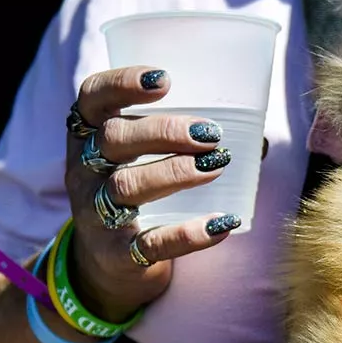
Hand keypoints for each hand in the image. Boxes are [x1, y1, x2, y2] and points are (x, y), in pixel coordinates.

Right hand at [62, 66, 238, 322]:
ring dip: (175, 173)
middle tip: (210, 133)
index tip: (165, 79)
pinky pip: (150, 243)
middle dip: (163, 131)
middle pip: (113, 139)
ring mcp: (96, 213)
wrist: (108, 263)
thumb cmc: (137, 189)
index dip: (122, 83)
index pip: (92, 97)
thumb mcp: (141, 158)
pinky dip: (188, 234)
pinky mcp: (117, 254)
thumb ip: (183, 138)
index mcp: (88, 134)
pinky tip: (223, 223)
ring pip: (127, 186)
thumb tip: (257, 139)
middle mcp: (84, 170)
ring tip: (216, 165)